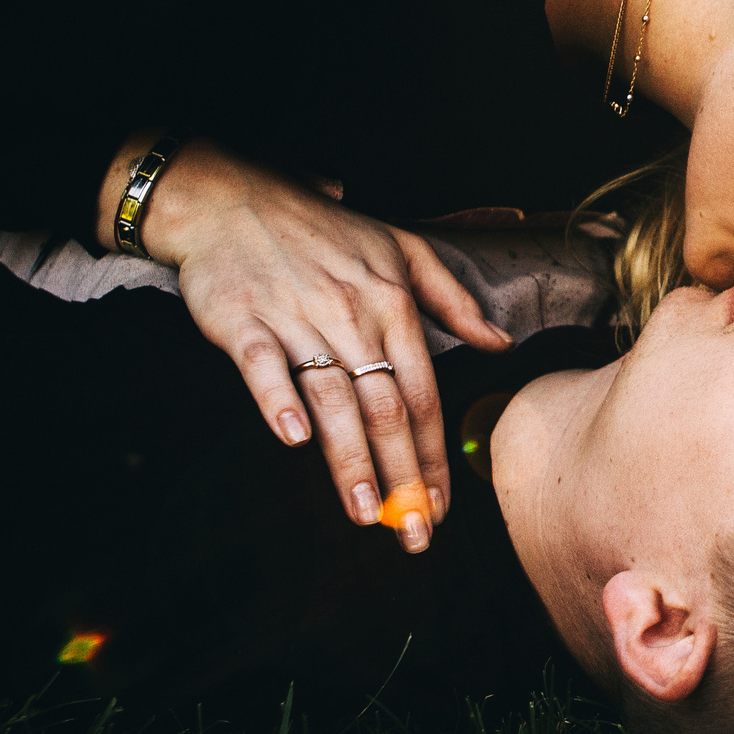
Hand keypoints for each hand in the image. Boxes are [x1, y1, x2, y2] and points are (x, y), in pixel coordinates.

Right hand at [121, 135, 512, 550]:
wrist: (233, 200)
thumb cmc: (323, 230)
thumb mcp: (402, 249)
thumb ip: (453, 300)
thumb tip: (500, 343)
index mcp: (393, 306)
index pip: (424, 395)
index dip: (434, 456)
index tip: (442, 506)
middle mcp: (351, 317)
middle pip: (386, 409)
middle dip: (403, 477)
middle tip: (412, 533)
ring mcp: (297, 319)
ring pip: (332, 398)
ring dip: (349, 459)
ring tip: (363, 512)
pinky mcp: (243, 322)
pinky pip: (264, 366)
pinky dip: (277, 401)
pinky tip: (292, 439)